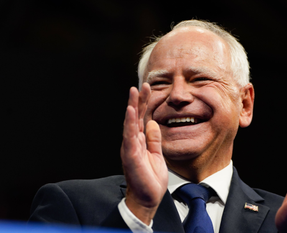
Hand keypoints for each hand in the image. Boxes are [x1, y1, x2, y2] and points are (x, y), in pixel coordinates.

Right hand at [120, 83, 167, 224]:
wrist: (148, 198)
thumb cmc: (150, 179)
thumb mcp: (156, 154)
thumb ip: (154, 139)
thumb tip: (153, 124)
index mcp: (139, 141)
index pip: (141, 118)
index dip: (144, 103)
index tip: (148, 89)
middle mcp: (132, 141)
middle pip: (135, 117)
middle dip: (138, 100)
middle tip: (142, 84)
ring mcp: (130, 147)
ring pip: (130, 122)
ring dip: (132, 106)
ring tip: (134, 91)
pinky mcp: (130, 154)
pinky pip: (129, 135)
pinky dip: (129, 122)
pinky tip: (130, 110)